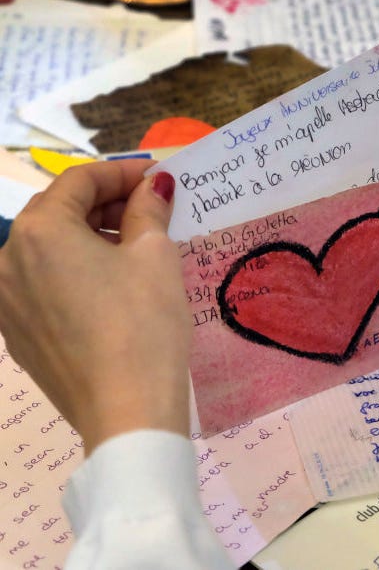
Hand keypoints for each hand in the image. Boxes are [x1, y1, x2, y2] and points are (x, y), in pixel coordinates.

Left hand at [0, 160, 191, 453]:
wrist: (127, 411)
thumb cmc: (144, 321)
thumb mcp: (155, 255)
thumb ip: (149, 209)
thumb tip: (155, 184)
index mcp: (39, 231)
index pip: (80, 180)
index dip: (123, 172)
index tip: (158, 177)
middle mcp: (6, 260)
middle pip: (58, 212)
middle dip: (106, 204)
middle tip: (152, 210)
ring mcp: (6, 302)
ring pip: (49, 249)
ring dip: (90, 237)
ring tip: (135, 246)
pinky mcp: (16, 335)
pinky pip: (43, 284)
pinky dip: (75, 271)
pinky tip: (111, 286)